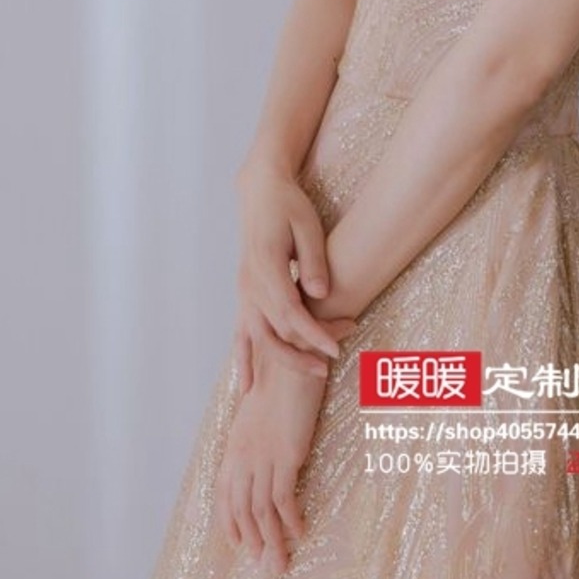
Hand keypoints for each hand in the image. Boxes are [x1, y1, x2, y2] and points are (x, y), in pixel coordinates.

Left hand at [215, 354, 326, 572]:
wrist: (291, 348)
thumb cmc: (283, 368)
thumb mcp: (265, 401)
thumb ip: (263, 425)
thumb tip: (272, 439)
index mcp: (237, 441)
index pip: (225, 492)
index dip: (231, 521)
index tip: (240, 544)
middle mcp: (243, 453)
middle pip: (241, 509)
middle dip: (252, 541)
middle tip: (264, 566)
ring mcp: (262, 456)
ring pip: (260, 512)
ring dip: (271, 541)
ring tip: (279, 563)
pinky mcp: (285, 455)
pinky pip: (284, 499)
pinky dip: (290, 521)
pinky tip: (300, 533)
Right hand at [233, 154, 355, 389]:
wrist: (261, 192)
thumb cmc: (288, 206)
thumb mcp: (307, 226)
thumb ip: (313, 261)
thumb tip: (320, 294)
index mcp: (266, 267)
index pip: (291, 313)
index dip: (314, 334)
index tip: (337, 348)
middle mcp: (250, 284)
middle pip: (275, 332)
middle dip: (305, 351)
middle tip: (333, 361)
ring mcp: (243, 292)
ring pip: (258, 338)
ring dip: (283, 361)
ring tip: (312, 374)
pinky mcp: (244, 295)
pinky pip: (241, 334)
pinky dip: (243, 360)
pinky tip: (245, 386)